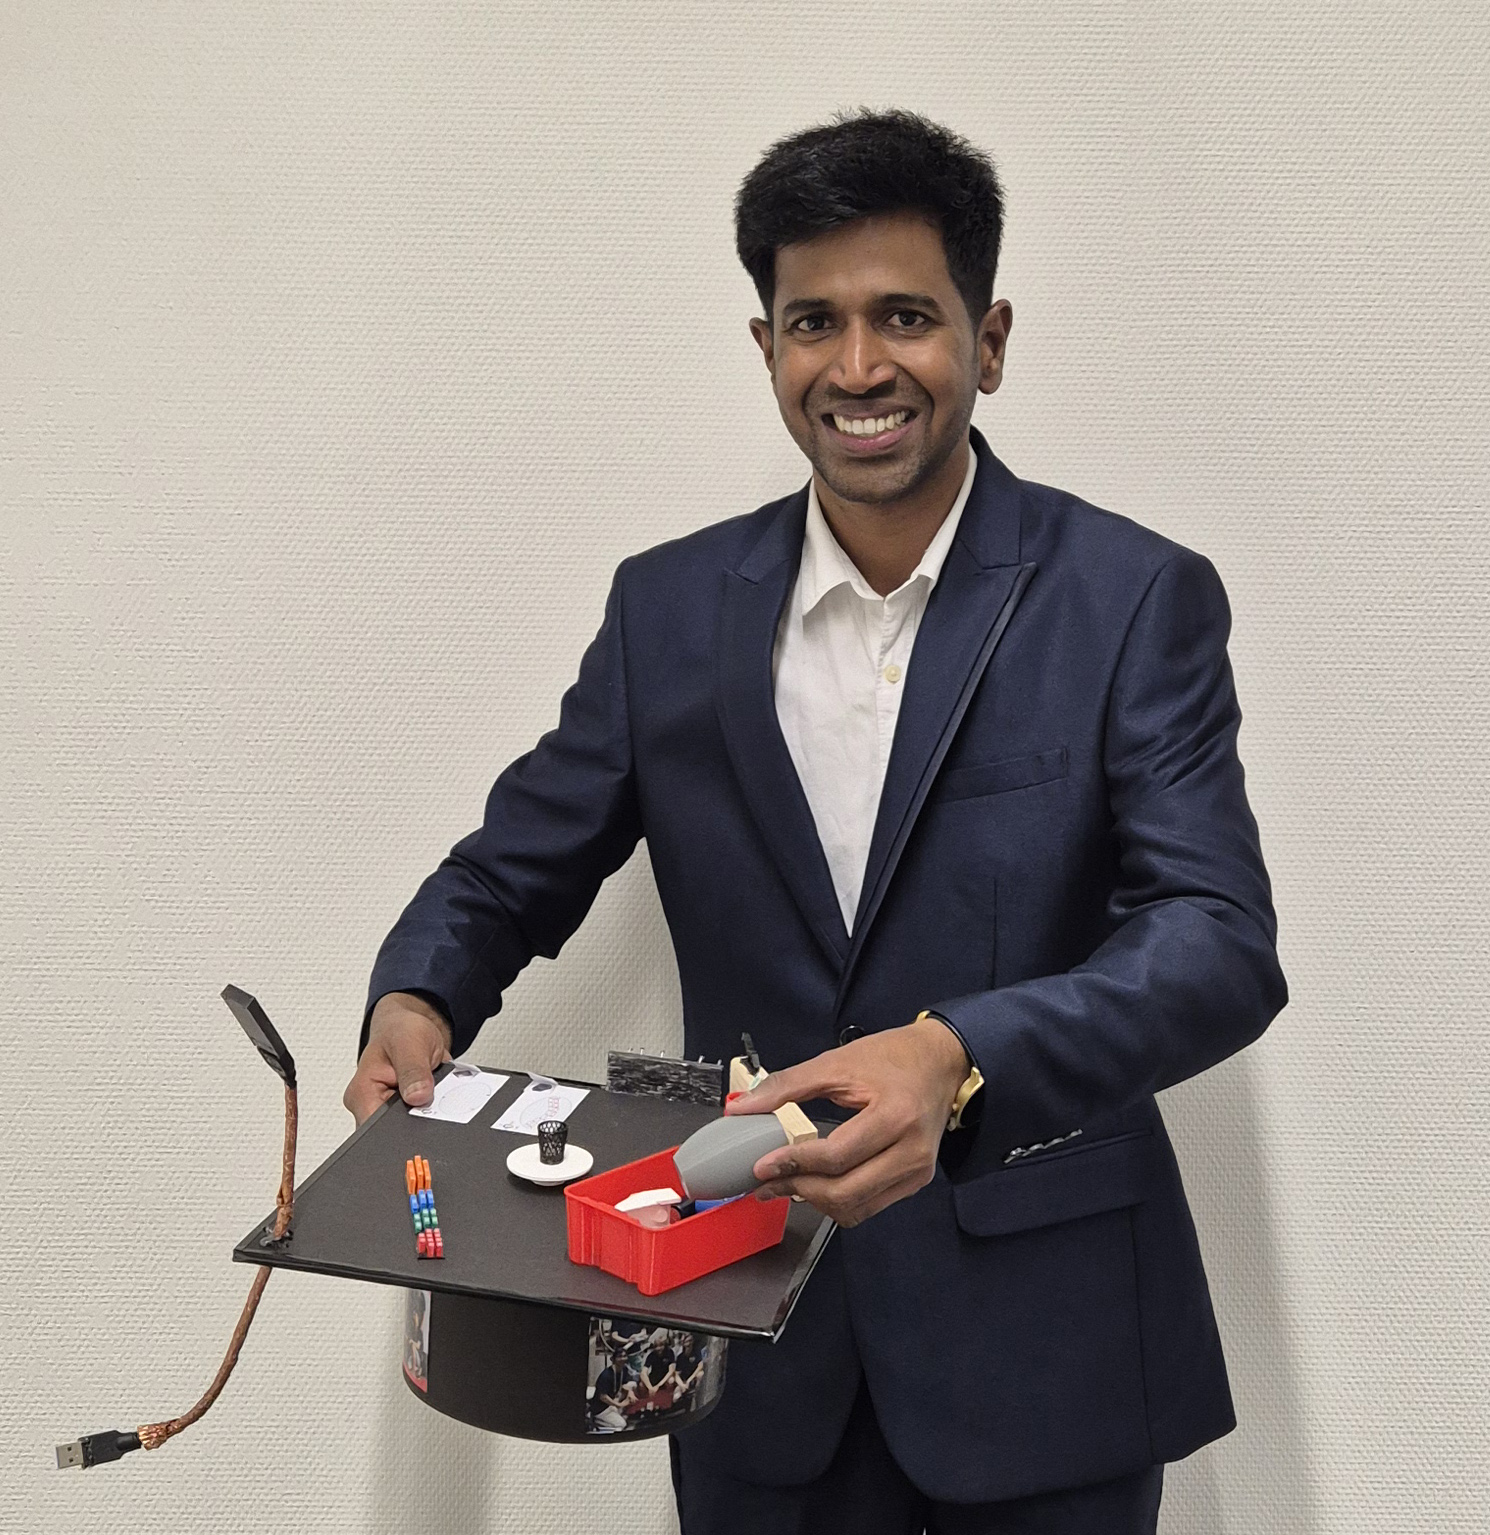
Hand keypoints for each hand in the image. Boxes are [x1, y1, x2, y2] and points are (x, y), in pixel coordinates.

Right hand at [342, 992, 453, 1123]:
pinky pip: (424, 1116)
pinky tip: (436, 1089)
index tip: (421, 1108)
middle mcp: (370, 1105)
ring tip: (433, 1082)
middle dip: (420, 1114)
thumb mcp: (409, 1043)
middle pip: (396, 1129)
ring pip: (414, 1124)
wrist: (410, 1027)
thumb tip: (418, 1096)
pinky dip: (435, 1105)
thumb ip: (413, 1071)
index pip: (375, 1128)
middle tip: (431, 1087)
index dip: (401, 1126)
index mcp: (362, 1094)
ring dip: (430, 1108)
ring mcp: (388, 1110)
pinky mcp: (405, 1110)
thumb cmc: (401, 1030)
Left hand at [725, 1017, 969, 1226]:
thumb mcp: (838, 1061)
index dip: (795, 1164)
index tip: (762, 1166)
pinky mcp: (916, 1181)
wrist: (942, 1061)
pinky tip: (817, 1184)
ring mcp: (918, 1171)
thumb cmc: (893, 1057)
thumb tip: (744, 1107)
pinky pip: (870, 1206)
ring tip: (787, 1183)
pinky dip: (839, 1201)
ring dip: (816, 1202)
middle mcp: (912, 1151)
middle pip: (846, 1192)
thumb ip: (788, 1085)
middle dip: (799, 1189)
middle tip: (767, 1181)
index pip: (838, 1156)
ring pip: (856, 1208)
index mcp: (896, 1115)